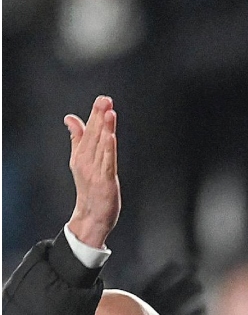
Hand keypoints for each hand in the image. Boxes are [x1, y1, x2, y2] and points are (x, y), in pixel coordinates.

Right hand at [64, 96, 119, 248]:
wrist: (91, 216)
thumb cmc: (89, 187)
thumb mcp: (81, 160)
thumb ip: (78, 138)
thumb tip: (70, 117)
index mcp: (81, 154)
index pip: (89, 130)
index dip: (96, 114)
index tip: (102, 98)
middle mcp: (86, 160)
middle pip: (94, 135)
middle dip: (99, 116)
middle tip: (104, 99)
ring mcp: (95, 170)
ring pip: (101, 146)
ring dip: (105, 128)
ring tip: (109, 112)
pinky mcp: (104, 181)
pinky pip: (107, 163)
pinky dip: (108, 149)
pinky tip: (111, 137)